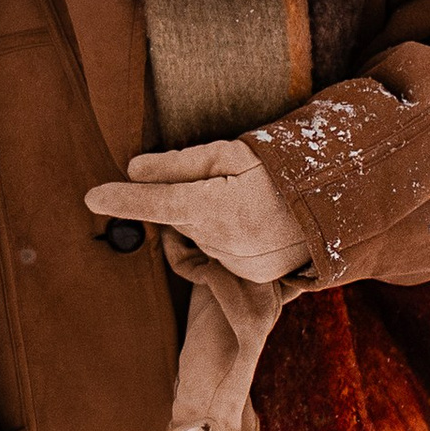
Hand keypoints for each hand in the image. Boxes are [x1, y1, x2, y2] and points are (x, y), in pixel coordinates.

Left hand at [84, 139, 311, 285]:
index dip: (122, 200)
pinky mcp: (250, 277)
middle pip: (177, 220)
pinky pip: (218, 255)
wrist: (338, 204)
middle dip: (183, 201)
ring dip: (205, 220)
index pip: (157, 204)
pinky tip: (249, 222)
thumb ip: (178, 165)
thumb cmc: (283, 167)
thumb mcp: (230, 153)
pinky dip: (224, 238)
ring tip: (243, 201)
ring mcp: (237, 264)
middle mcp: (224, 241)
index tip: (91, 198)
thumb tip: (133, 170)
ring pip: (197, 237)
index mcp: (217, 205)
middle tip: (219, 181)